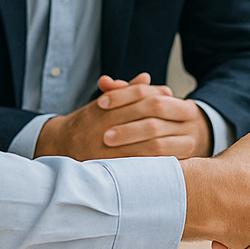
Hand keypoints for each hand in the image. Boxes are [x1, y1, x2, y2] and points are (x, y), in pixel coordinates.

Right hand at [34, 73, 211, 160]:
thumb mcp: (103, 102)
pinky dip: (161, 163)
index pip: (139, 96)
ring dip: (173, 142)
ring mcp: (108, 151)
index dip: (160, 96)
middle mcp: (105, 128)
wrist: (59, 146)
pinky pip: (143, 167)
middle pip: (149, 119)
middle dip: (172, 117)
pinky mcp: (112, 170)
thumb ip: (125, 91)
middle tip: (190, 115)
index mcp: (104, 108)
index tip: (174, 97)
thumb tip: (148, 78)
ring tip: (190, 139)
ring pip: (149, 145)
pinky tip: (176, 160)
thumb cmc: (87, 122)